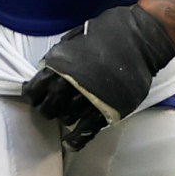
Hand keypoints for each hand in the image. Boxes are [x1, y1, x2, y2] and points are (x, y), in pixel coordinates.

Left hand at [20, 4, 174, 150]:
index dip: (32, 95)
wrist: (142, 39)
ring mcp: (87, 101)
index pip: (33, 92)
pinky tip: (71, 143)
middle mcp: (69, 87)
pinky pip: (86, 131)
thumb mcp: (74, 37)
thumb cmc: (109, 32)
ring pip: (65, 120)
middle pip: (47, 109)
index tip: (34, 95)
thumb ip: (59, 56)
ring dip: (64, 118)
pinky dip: (77, 139)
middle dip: (47, 109)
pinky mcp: (107, 111)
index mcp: (58, 67)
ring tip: (68, 114)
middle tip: (52, 106)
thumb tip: (47, 68)